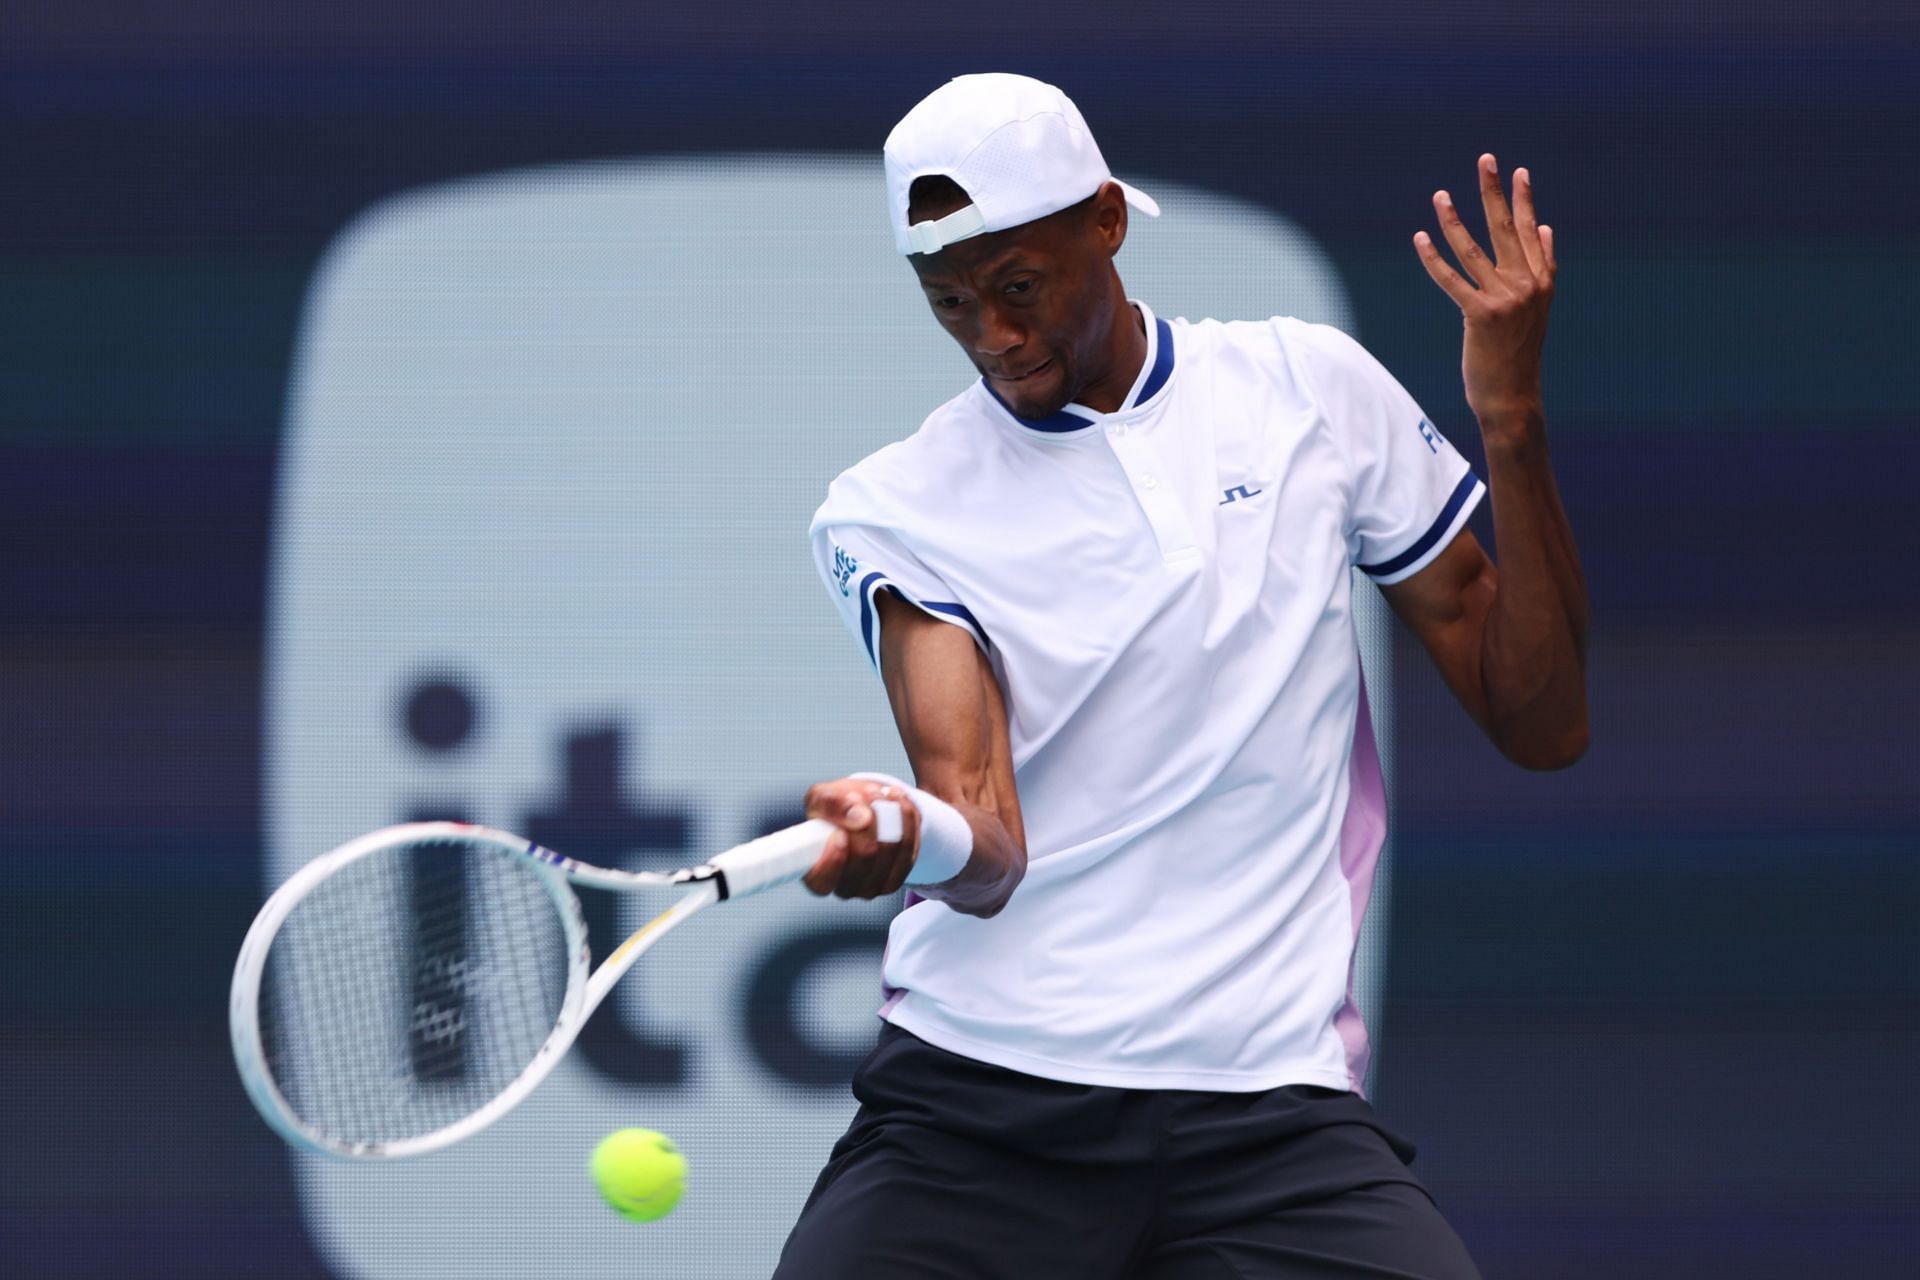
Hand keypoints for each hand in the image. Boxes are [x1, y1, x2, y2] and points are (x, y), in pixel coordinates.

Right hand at [800, 776, 921, 899]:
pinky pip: (909, 846)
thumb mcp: (822, 797)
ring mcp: (873, 886)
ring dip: (889, 814)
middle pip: (865, 856)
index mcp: (816, 874)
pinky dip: (906, 819)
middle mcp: (844, 887)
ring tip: (880, 792)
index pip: (822, 881)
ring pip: (890, 849)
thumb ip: (833, 805)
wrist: (862, 807)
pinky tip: (898, 800)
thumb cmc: (834, 807)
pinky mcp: (898, 875)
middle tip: (866, 794)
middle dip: (869, 819)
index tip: (839, 833)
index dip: (832, 860)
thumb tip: (860, 818)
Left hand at [1414, 154, 1556, 429]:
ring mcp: (1505, 300)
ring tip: (1440, 195)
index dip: (1524, 200)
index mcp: (1541, 282)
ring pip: (1473, 250)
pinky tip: (1420, 237)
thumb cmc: (1518, 354)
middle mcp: (1527, 285)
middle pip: (1505, 229)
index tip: (1519, 172)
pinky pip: (1451, 279)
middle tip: (1486, 159)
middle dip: (1495, 192)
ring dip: (1454, 219)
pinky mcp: (1481, 315)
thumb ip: (1542, 267)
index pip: (1529, 232)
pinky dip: (1433, 257)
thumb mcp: (1537, 308)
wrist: (1513, 397)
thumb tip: (1544, 228)